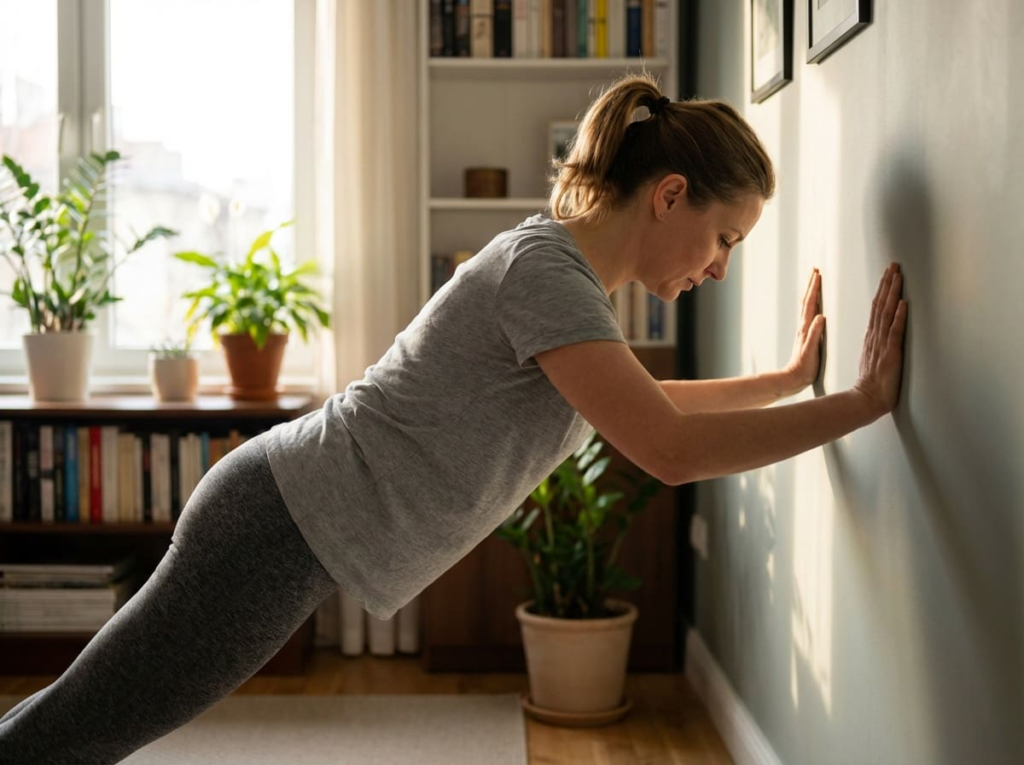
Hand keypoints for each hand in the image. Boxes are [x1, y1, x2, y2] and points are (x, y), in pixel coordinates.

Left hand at [782, 268, 825, 390]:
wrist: (793, 378)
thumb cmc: (803, 367)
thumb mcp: (810, 350)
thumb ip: (815, 334)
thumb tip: (821, 316)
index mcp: (806, 327)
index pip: (810, 303)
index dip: (814, 288)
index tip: (818, 273)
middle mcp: (803, 326)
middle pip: (807, 300)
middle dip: (811, 284)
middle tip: (815, 269)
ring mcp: (804, 330)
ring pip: (807, 306)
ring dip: (811, 292)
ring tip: (815, 281)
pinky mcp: (806, 335)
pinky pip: (809, 314)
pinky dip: (812, 304)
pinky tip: (815, 304)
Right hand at [853, 263, 908, 416]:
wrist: (866, 398)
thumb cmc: (871, 383)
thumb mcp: (872, 357)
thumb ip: (877, 342)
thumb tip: (883, 331)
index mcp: (871, 336)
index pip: (877, 307)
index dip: (883, 289)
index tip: (888, 274)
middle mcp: (875, 336)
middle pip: (881, 304)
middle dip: (887, 284)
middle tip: (893, 265)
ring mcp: (882, 343)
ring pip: (887, 313)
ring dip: (893, 293)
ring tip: (897, 276)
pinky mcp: (891, 353)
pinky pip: (895, 331)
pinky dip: (899, 316)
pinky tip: (903, 303)